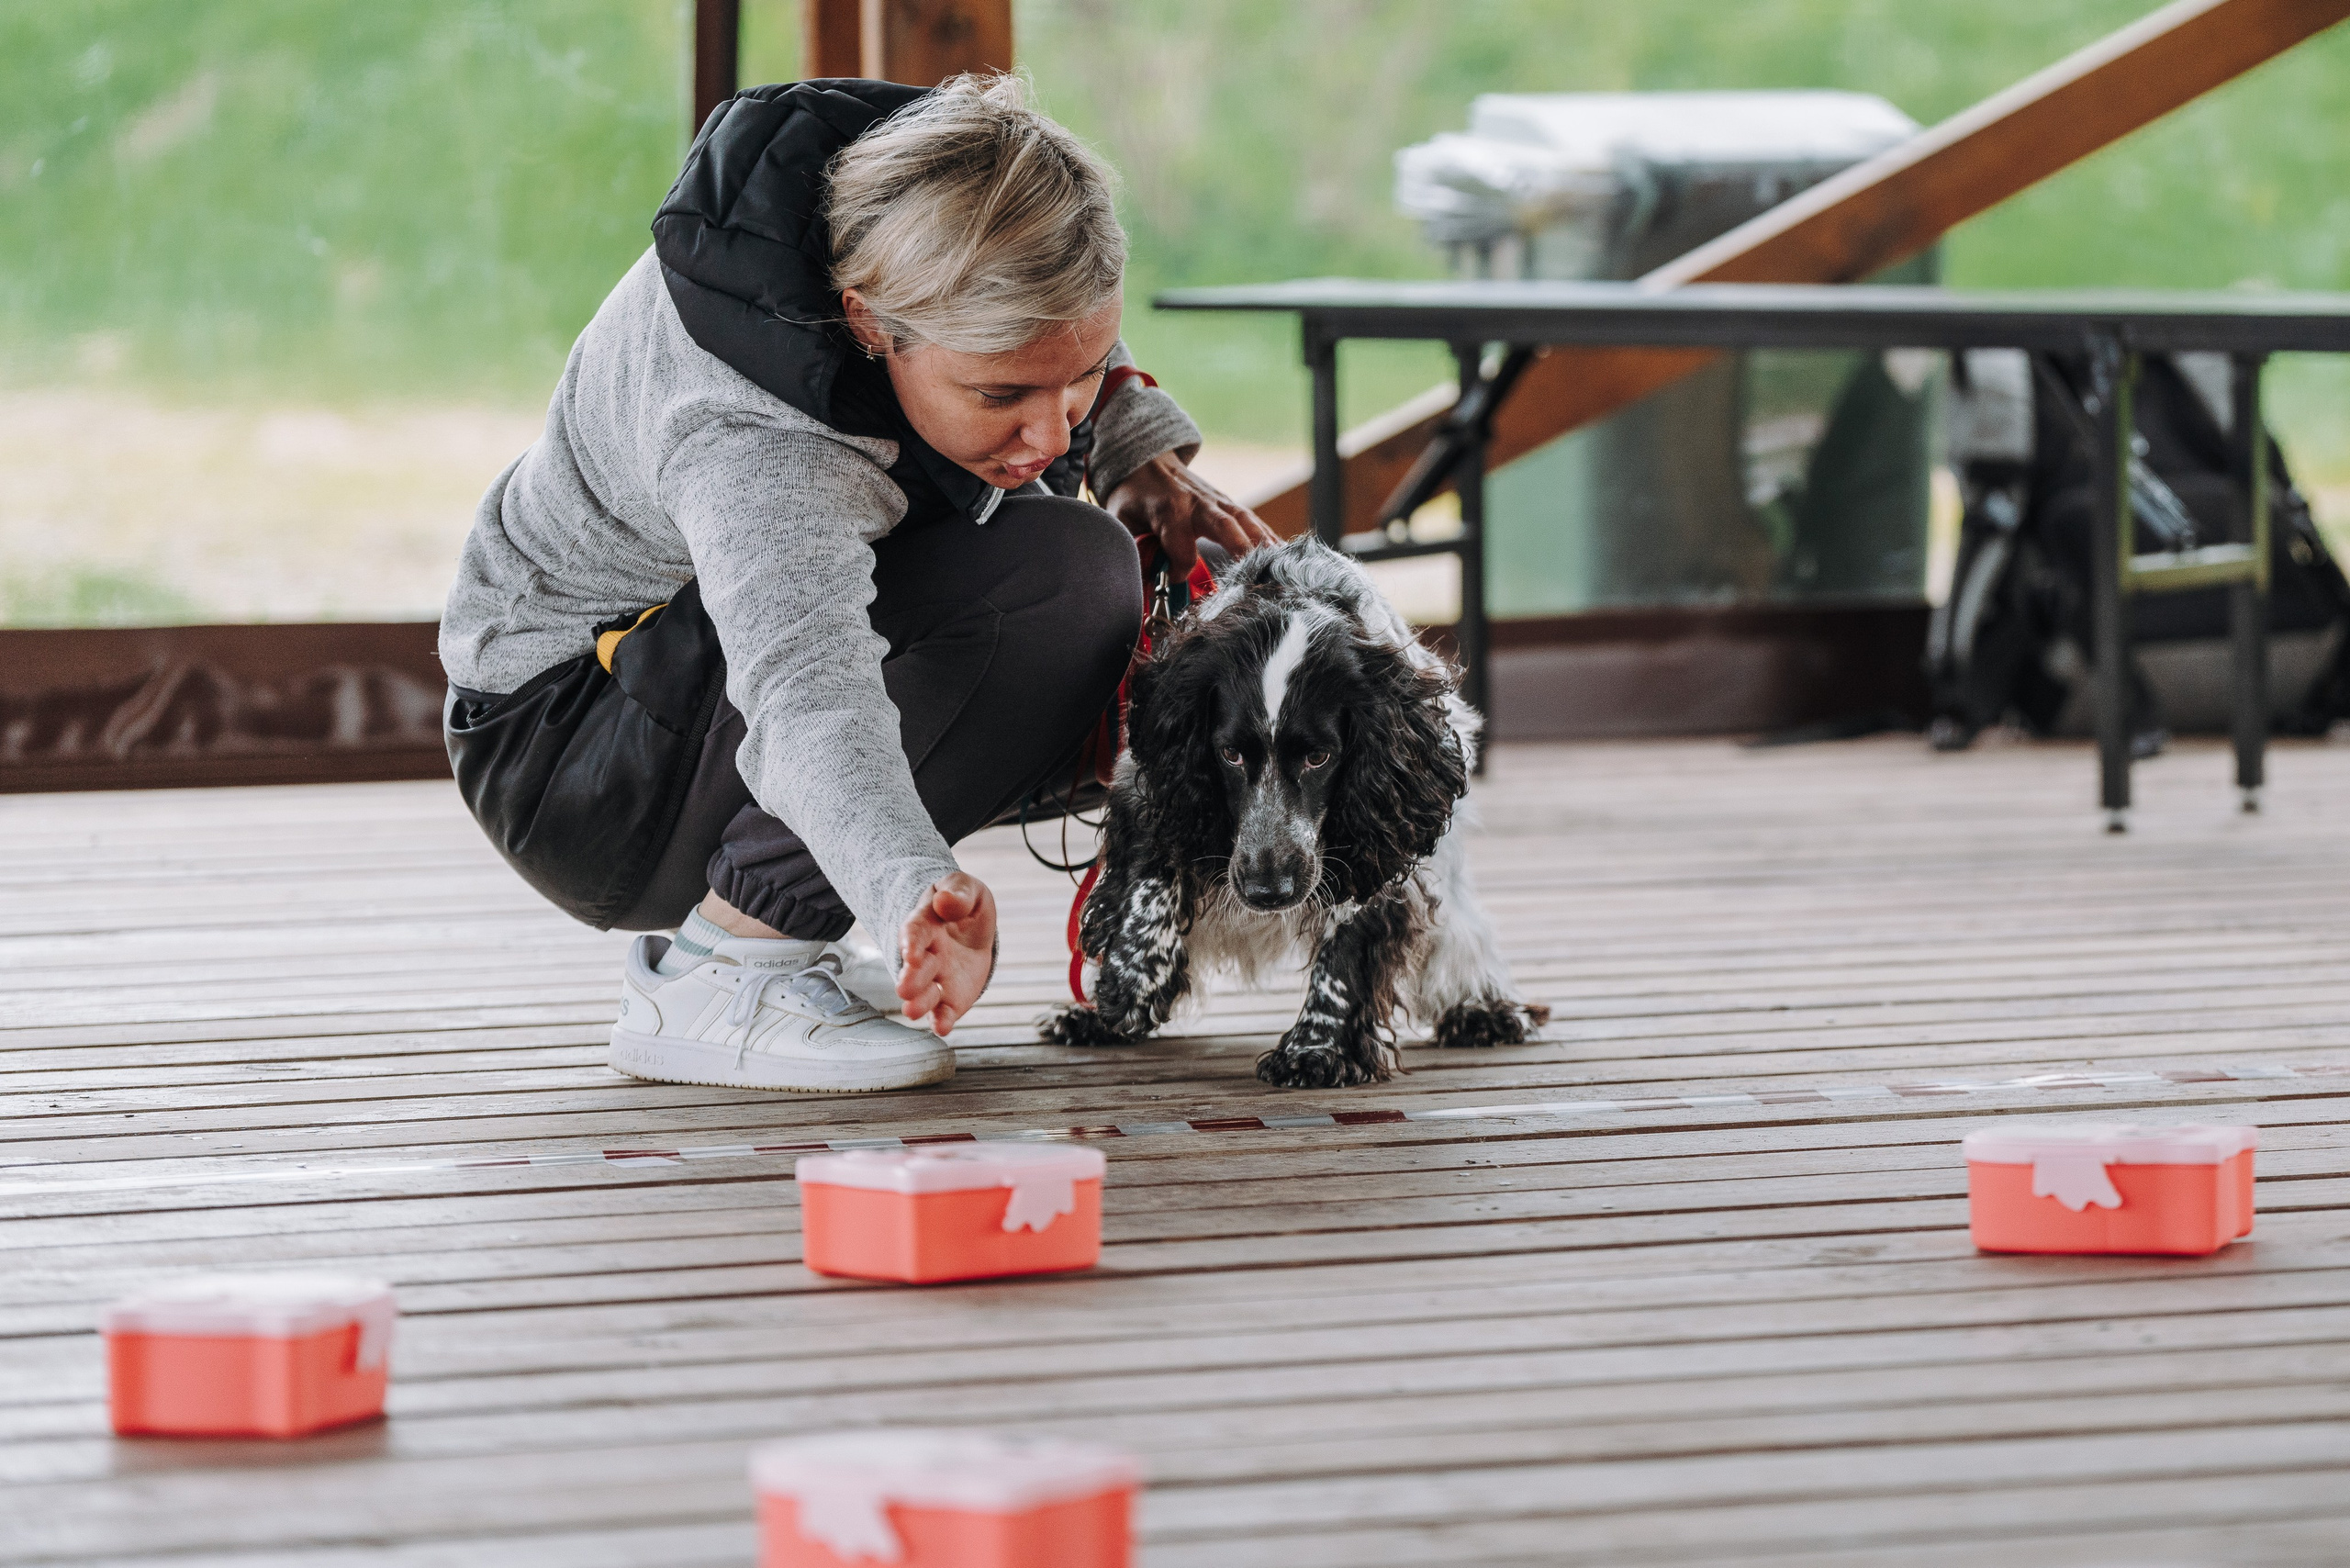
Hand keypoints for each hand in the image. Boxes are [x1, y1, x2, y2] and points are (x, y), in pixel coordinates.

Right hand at [897, 872, 996, 1035]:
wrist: (970, 930)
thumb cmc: (963, 905)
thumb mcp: (966, 888)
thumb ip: (958, 890)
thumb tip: (945, 901)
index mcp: (926, 925)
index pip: (915, 932)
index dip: (912, 942)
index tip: (911, 953)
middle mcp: (927, 955)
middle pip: (917, 968)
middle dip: (911, 978)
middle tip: (904, 988)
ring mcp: (937, 979)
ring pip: (925, 993)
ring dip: (919, 1002)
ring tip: (911, 1011)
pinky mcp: (951, 998)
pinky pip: (944, 1011)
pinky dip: (941, 1020)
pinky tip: (942, 1028)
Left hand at [1102, 450, 1280, 572]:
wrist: (1146, 461)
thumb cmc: (1134, 496)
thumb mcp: (1121, 522)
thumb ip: (1134, 551)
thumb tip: (1146, 584)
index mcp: (1168, 509)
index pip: (1181, 549)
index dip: (1179, 571)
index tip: (1172, 580)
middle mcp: (1198, 503)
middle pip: (1225, 527)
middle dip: (1242, 552)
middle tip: (1257, 578)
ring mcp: (1218, 501)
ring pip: (1246, 523)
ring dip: (1265, 547)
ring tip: (1282, 571)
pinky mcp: (1228, 503)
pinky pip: (1253, 521)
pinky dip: (1269, 538)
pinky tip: (1283, 556)